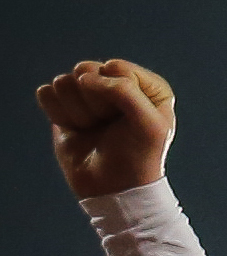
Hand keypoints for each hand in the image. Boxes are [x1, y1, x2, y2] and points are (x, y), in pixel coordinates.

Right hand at [39, 58, 173, 198]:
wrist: (113, 188)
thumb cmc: (138, 157)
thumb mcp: (150, 125)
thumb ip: (124, 91)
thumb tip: (83, 77)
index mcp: (146, 85)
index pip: (116, 68)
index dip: (117, 95)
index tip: (127, 120)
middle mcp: (117, 83)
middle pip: (86, 70)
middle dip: (94, 102)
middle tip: (108, 125)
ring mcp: (89, 93)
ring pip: (64, 81)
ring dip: (77, 111)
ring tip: (94, 128)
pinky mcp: (65, 105)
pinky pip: (47, 93)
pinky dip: (59, 115)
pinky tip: (77, 129)